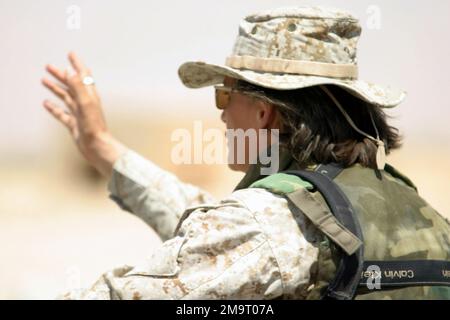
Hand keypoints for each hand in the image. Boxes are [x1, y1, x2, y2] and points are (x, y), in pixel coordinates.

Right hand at [41, 52, 125, 176]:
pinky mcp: (74, 124)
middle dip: (60, 74)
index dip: (77, 64)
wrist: (97, 146)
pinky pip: (61, 113)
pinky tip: (46, 104)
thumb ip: (78, 86)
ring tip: (44, 80)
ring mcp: (79, 113)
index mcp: (90, 95)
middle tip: (49, 66)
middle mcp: (84, 102)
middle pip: (71, 85)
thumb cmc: (95, 126)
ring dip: (55, 88)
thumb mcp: (86, 103)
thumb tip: (70, 71)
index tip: (71, 54)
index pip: (83, 75)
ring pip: (65, 97)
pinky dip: (53, 107)